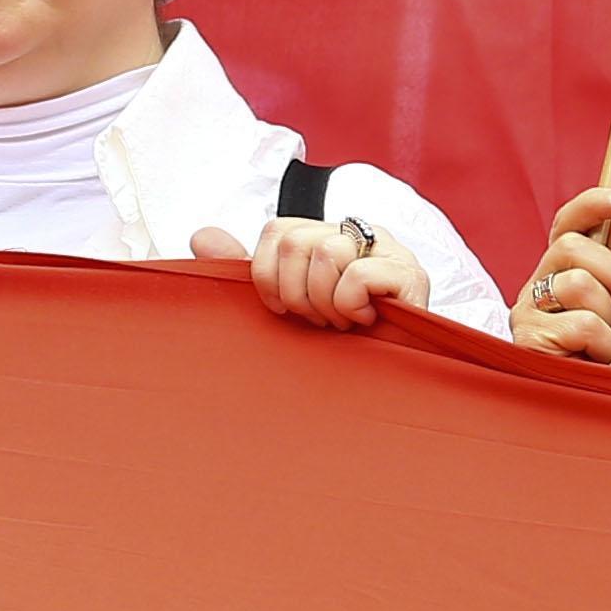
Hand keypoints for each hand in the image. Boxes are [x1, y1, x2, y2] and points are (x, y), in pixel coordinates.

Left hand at [199, 213, 426, 331]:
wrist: (392, 379)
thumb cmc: (340, 340)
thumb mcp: (290, 305)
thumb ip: (250, 272)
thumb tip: (201, 237)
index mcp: (326, 235)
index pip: (278, 231)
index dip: (268, 276)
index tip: (284, 310)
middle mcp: (357, 233)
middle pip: (298, 242)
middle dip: (297, 295)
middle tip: (318, 321)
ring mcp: (387, 250)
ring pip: (326, 254)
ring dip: (326, 303)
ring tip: (342, 323)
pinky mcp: (409, 274)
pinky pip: (358, 275)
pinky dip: (351, 306)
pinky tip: (365, 321)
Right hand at [510, 184, 610, 369]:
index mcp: (561, 274)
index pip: (567, 224)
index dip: (594, 203)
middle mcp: (536, 289)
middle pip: (572, 245)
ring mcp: (527, 315)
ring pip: (577, 282)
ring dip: (607, 318)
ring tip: (603, 346)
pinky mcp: (526, 344)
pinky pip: (579, 323)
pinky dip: (601, 346)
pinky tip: (592, 363)